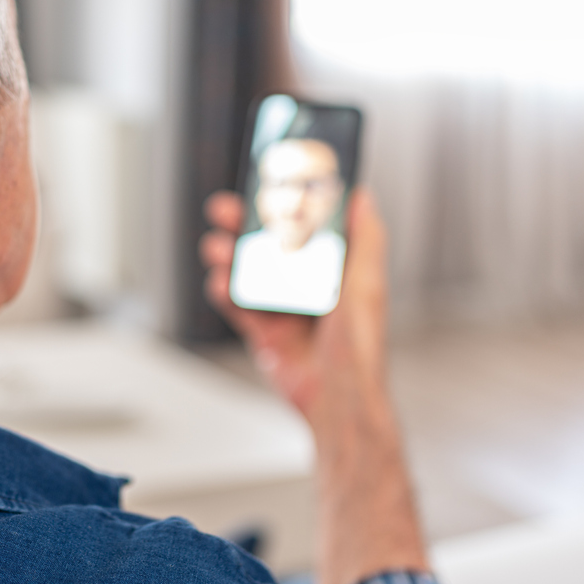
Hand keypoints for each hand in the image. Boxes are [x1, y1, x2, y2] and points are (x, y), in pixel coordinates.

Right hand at [199, 187, 427, 583]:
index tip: (264, 184)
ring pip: (247, 272)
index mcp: (333, 270)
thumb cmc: (360, 347)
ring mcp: (283, 309)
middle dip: (244, 225)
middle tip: (225, 209)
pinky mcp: (263, 333)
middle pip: (268, 245)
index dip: (282, 205)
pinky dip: (224, 292)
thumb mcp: (367, 283)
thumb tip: (363, 196)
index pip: (304, 227)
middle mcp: (306, 287)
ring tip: (217, 247)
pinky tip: (220, 282)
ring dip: (229, 256)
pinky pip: (237, 307)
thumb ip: (365, 238)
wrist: (338, 399)